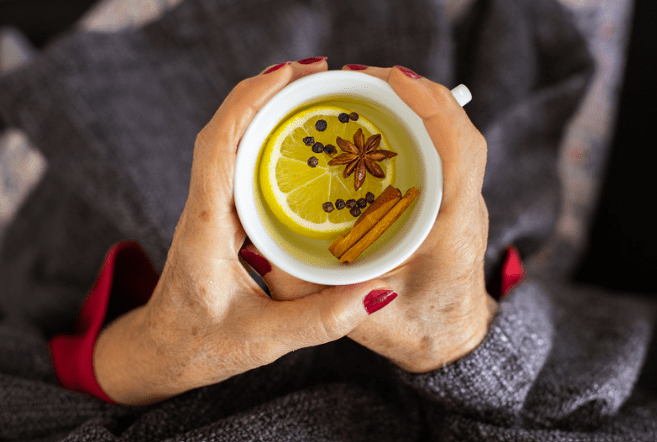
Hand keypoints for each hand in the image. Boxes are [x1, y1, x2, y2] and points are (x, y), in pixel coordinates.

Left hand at [92, 59, 397, 404]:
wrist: (162, 353)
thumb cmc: (201, 347)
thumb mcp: (264, 339)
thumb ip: (321, 320)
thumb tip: (377, 289)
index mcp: (207, 228)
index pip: (218, 146)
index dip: (248, 102)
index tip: (287, 74)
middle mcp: (204, 207)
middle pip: (225, 129)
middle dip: (266, 92)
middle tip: (318, 73)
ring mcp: (211, 209)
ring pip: (230, 141)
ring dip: (265, 109)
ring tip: (311, 92)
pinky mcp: (222, 216)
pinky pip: (239, 162)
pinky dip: (265, 137)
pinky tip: (297, 137)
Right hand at [240, 65, 495, 372]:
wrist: (453, 342)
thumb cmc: (417, 332)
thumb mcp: (358, 317)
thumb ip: (307, 291)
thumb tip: (258, 253)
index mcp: (450, 227)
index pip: (459, 152)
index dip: (431, 107)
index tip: (393, 78)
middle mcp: (464, 203)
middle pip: (456, 128)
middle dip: (413, 91)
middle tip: (359, 80)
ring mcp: (461, 198)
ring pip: (451, 133)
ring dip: (414, 103)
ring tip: (366, 92)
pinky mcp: (451, 197)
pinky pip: (442, 147)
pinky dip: (415, 123)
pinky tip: (379, 123)